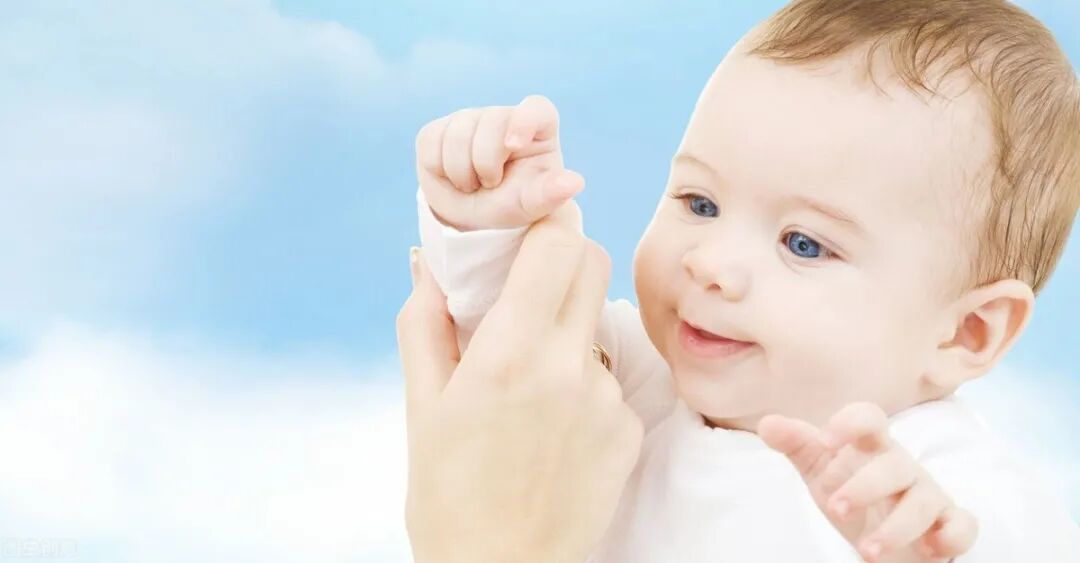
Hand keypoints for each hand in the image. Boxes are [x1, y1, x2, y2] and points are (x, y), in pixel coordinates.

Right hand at [397, 204, 642, 562]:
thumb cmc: (447, 495)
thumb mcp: (421, 406)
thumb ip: (425, 323)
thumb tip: (430, 265)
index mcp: (508, 354)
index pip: (556, 244)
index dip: (545, 222)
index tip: (528, 225)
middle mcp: (568, 367)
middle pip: (593, 264)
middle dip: (563, 258)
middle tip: (530, 284)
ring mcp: (606, 400)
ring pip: (598, 324)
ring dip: (568, 329)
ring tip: (530, 384)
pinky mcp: (629, 431)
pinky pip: (610, 379)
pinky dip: (584, 385)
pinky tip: (554, 426)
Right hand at [415, 94, 584, 230]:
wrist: (472, 217)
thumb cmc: (511, 204)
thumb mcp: (531, 205)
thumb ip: (550, 194)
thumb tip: (574, 182)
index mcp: (538, 128)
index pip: (536, 109)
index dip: (524, 121)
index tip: (513, 145)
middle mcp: (503, 117)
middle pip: (490, 122)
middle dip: (486, 164)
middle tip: (490, 185)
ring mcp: (469, 119)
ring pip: (458, 134)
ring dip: (463, 172)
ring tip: (473, 185)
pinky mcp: (438, 129)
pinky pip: (433, 143)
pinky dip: (440, 169)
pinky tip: (452, 178)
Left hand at [758, 403, 976, 561]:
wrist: (881, 536)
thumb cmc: (850, 492)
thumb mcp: (819, 471)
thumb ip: (797, 446)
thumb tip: (767, 423)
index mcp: (871, 447)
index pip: (869, 417)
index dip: (850, 423)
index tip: (826, 441)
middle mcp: (902, 466)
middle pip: (894, 465)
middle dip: (865, 487)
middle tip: (834, 510)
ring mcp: (928, 494)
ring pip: (924, 500)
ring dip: (897, 527)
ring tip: (867, 551)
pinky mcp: (949, 524)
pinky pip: (962, 525)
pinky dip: (952, 536)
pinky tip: (929, 549)